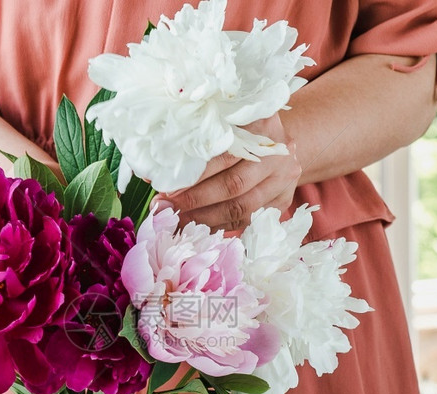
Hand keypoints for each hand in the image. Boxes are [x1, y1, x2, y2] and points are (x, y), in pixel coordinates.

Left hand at [152, 114, 301, 231]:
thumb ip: (195, 140)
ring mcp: (283, 180)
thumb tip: (152, 170)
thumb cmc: (242, 129)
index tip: (167, 187)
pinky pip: (248, 220)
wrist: (279, 143)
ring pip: (242, 208)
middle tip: (167, 208)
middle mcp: (277, 154)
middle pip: (233, 185)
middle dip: (195, 200)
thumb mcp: (224, 122)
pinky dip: (220, 226)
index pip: (224, 155)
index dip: (195, 175)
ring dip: (205, 218)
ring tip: (178, 221)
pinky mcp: (282, 202)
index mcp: (261, 125)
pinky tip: (198, 227)